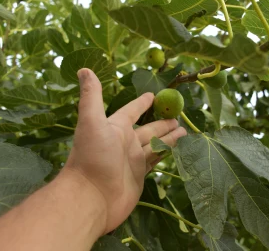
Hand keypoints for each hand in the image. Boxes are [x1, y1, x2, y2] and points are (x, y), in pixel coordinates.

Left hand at [64, 68, 186, 233]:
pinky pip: (156, 160)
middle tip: (178, 115)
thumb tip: (84, 69)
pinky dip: (166, 153)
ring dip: (169, 137)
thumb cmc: (92, 157)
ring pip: (156, 144)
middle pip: (149, 128)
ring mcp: (133, 160)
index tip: (153, 94)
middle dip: (163, 121)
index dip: (142, 103)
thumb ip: (92, 96)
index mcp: (115, 128)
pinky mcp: (140, 176)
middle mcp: (125, 142)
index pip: (132, 111)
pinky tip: (177, 149)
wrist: (91, 198)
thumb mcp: (91, 122)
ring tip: (184, 130)